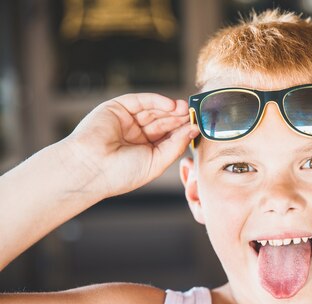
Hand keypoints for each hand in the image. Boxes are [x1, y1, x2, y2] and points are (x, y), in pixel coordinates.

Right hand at [63, 93, 198, 197]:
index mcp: (144, 149)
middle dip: (179, 117)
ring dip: (171, 108)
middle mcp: (136, 134)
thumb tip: (194, 130)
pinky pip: (140, 100)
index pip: (168, 136)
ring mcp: (126, 120)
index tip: (198, 126)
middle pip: (163, 121)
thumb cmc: (121, 172)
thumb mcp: (157, 162)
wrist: (91, 169)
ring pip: (153, 110)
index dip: (183, 130)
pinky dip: (157, 101)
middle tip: (195, 114)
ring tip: (185, 109)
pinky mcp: (116, 108)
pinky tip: (171, 106)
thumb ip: (176, 145)